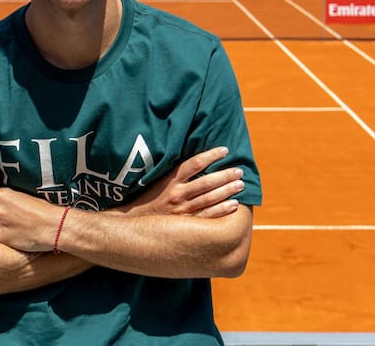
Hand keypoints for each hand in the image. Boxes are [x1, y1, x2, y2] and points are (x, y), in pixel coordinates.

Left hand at [0, 187, 64, 253]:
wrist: (53, 226)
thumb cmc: (44, 211)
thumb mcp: (24, 196)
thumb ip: (10, 199)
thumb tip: (2, 203)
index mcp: (1, 193)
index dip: (3, 204)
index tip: (12, 208)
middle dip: (2, 215)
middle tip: (16, 218)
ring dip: (3, 226)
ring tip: (19, 227)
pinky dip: (6, 236)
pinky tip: (18, 235)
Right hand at [117, 146, 243, 218]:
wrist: (134, 223)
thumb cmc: (149, 199)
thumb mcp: (159, 182)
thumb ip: (176, 173)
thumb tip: (199, 160)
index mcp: (170, 180)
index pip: (194, 163)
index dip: (211, 155)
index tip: (225, 150)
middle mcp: (177, 194)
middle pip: (206, 182)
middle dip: (225, 175)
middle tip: (239, 171)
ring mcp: (182, 210)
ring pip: (209, 198)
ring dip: (227, 191)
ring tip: (240, 184)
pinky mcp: (186, 224)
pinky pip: (207, 217)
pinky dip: (222, 210)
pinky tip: (234, 204)